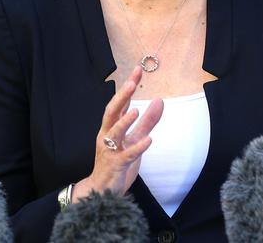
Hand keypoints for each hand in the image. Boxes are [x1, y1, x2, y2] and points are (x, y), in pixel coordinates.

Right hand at [73, 66, 162, 201]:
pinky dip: (137, 148)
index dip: (128, 86)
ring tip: (135, 110)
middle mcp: (107, 136)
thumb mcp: (135, 138)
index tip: (137, 70)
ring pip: (114, 133)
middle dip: (121, 97)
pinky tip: (149, 141)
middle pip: (112, 112)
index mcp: (111, 127)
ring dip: (124, 122)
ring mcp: (110, 150)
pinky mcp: (116, 165)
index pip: (119, 103)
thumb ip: (148, 121)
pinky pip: (126, 155)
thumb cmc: (118, 162)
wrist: (102, 191)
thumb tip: (160, 101)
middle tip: (132, 83)